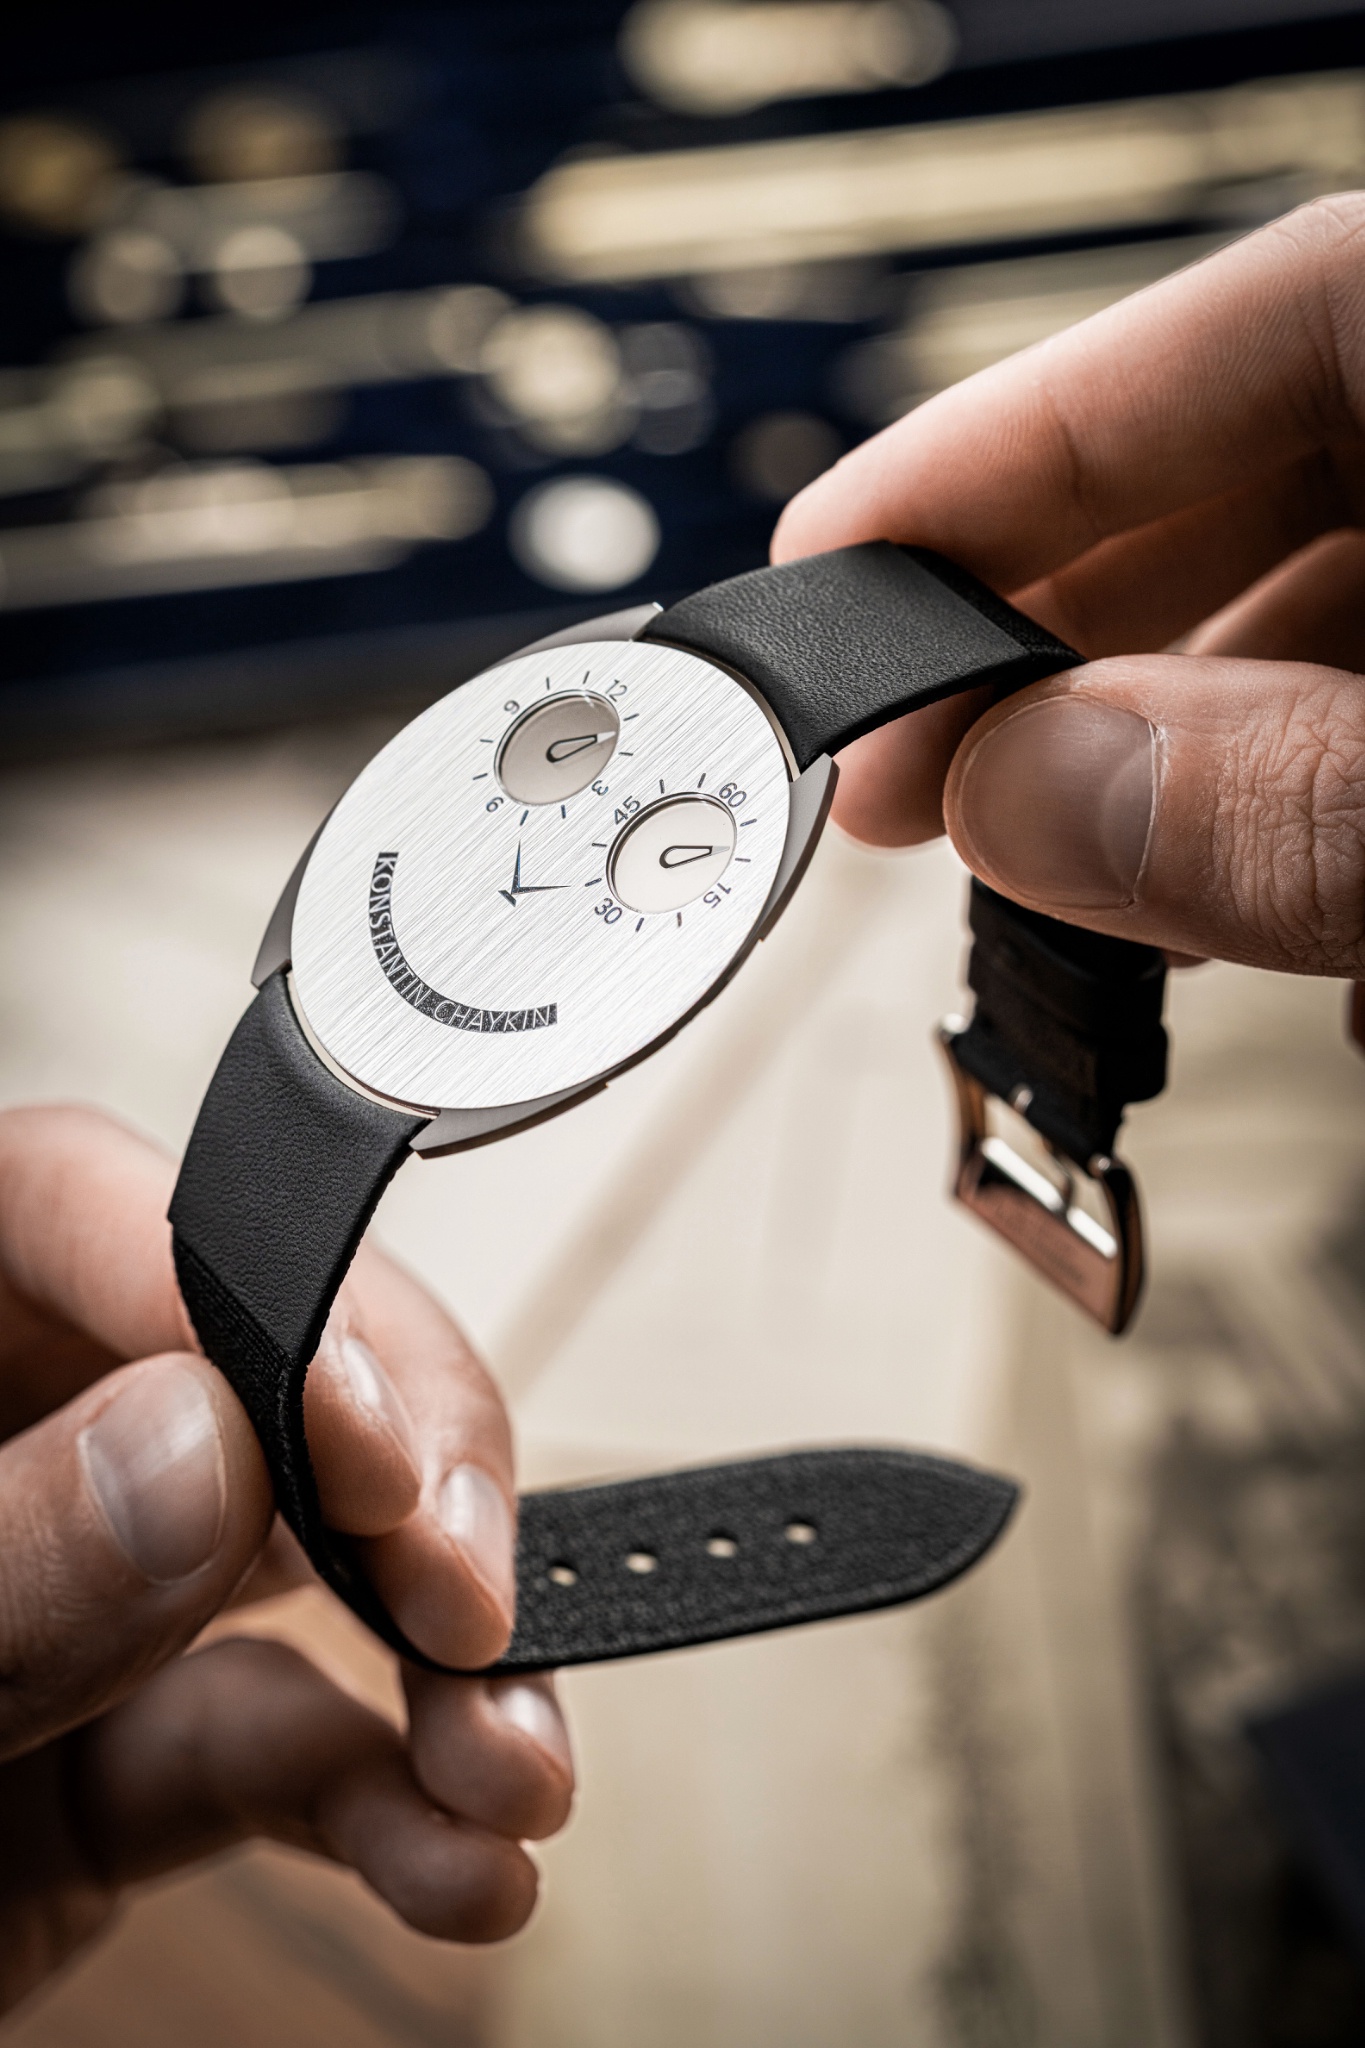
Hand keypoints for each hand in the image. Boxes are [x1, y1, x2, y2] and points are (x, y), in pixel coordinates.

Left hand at [0, 1105, 572, 2012]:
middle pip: (242, 1372)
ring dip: (439, 1674)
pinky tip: (463, 1864)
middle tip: (469, 1584)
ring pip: (295, 1576)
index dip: (245, 1281)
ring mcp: (63, 1607)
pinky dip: (387, 1806)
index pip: (65, 1207)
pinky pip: (271, 1749)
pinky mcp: (110, 1765)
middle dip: (394, 1476)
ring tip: (514, 1772)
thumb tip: (207, 1440)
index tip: (358, 1431)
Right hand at [774, 193, 1364, 978]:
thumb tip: (1025, 788)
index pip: (1252, 322)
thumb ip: (1285, 797)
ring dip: (1173, 772)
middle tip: (901, 776)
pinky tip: (1260, 924)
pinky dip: (1300, 830)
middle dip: (1052, 646)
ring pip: (1309, 636)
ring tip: (1068, 879)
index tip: (828, 562)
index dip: (1013, 443)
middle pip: (1250, 492)